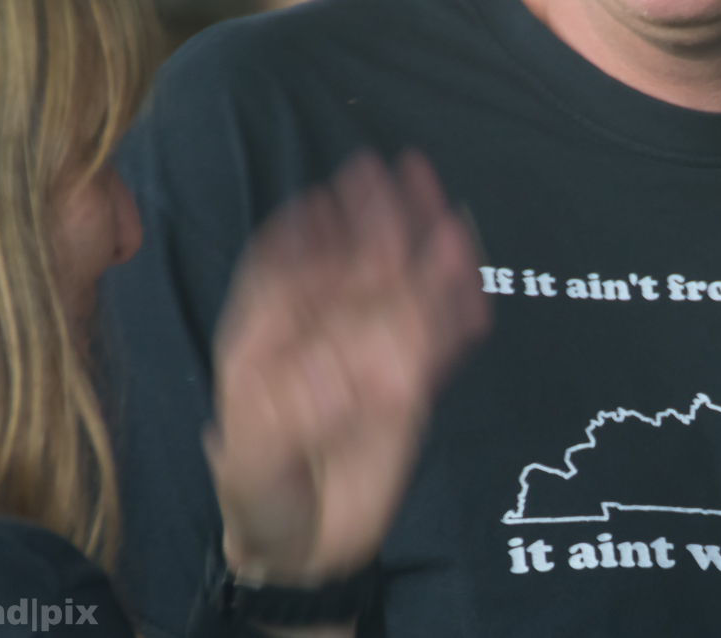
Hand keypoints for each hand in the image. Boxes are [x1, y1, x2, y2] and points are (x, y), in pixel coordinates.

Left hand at [205, 151, 488, 584]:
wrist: (299, 545)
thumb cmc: (259, 496)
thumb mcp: (252, 465)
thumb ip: (286, 418)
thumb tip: (330, 370)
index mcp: (269, 346)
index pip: (288, 281)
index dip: (307, 237)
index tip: (327, 199)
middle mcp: (319, 342)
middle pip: (352, 273)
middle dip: (375, 224)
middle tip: (400, 173)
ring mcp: (366, 361)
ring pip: (399, 296)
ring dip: (422, 252)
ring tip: (444, 208)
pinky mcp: (406, 389)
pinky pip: (435, 343)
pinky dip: (454, 312)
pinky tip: (468, 272)